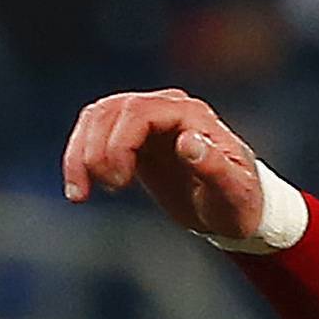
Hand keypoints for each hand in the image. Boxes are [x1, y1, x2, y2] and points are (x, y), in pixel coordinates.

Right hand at [60, 89, 271, 240]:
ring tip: (81, 194)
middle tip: (109, 190)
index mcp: (191, 116)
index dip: (119, 143)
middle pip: (111, 111)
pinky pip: (96, 135)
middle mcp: (167, 109)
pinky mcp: (135, 139)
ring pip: (97, 118)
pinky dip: (80, 158)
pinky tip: (78, 190)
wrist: (235, 209)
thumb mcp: (235, 193)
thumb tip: (187, 141)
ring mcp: (148, 121)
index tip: (118, 184)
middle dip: (97, 151)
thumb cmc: (240, 203)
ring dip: (80, 154)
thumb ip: (215, 166)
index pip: (138, 111)